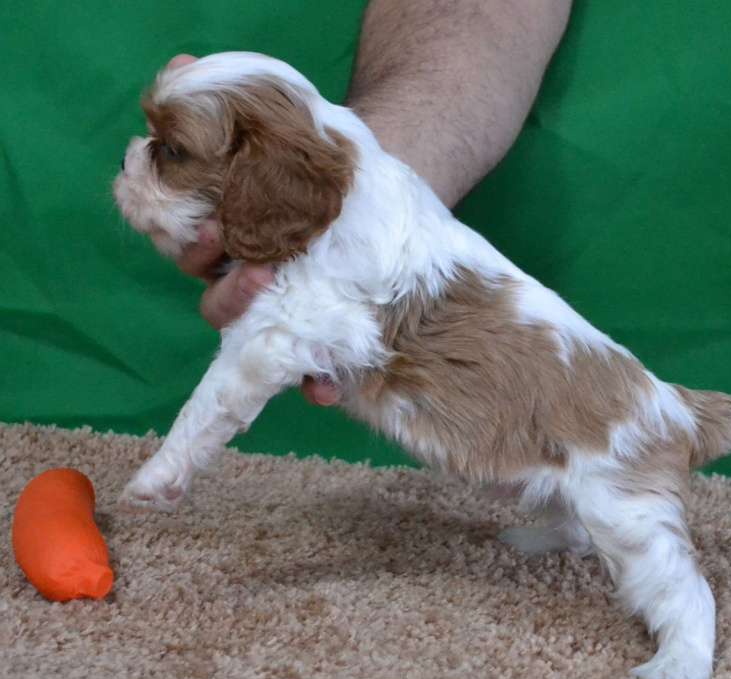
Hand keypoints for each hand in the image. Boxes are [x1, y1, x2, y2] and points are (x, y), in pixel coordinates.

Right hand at [157, 51, 339, 406]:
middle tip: (259, 269)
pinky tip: (324, 386)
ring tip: (292, 319)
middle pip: (218, 304)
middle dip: (231, 292)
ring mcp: (284, 312)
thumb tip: (178, 66)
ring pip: (256, 340)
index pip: (190, 252)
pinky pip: (310, 370)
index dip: (193, 248)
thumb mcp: (273, 126)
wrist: (377, 194)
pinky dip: (313, 382)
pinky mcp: (324, 333)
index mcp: (224, 241)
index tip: (212, 233)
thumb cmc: (314, 162)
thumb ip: (223, 105)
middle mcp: (245, 284)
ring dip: (264, 334)